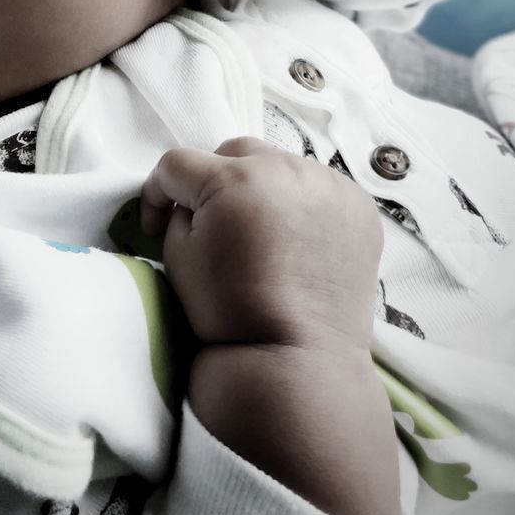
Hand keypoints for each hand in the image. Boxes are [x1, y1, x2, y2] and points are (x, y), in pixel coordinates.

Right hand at [140, 136, 383, 353]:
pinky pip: (318, 187)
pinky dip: (303, 204)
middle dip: (215, 181)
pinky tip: (298, 241)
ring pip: (279, 165)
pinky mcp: (357, 204)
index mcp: (231, 179)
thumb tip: (192, 201)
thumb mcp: (178, 257)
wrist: (295, 360)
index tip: (157, 225)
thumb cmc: (229, 312)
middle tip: (214, 224)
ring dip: (262, 188)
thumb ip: (178, 212)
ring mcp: (326, 183)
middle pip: (233, 153)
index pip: (178, 164)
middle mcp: (282, 168)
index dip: (159, 193)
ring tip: (262, 233)